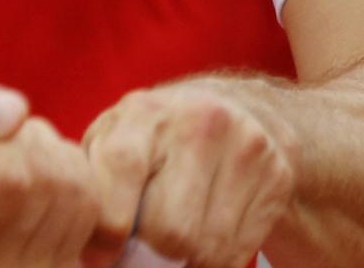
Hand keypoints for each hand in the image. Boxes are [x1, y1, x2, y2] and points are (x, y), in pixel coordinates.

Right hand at [0, 75, 105, 267]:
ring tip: (14, 148)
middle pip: (49, 185)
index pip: (9, 182)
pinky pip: (91, 212)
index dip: (3, 141)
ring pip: (77, 195)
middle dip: (29, 139)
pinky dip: (71, 173)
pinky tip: (38, 170)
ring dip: (52, 152)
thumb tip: (16, 112)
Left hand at [83, 79, 299, 267]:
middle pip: (169, 229)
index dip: (107, 229)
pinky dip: (215, 259)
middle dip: (150, 247)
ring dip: (184, 258)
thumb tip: (87, 244)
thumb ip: (93, 183)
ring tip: (176, 235)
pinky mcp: (276, 176)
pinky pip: (239, 252)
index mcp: (144, 112)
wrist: (235, 109)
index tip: (103, 252)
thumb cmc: (154, 138)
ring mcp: (244, 147)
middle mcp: (198, 123)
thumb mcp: (114, 140)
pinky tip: (206, 232)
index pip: (121, 171)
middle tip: (146, 239)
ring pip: (206, 248)